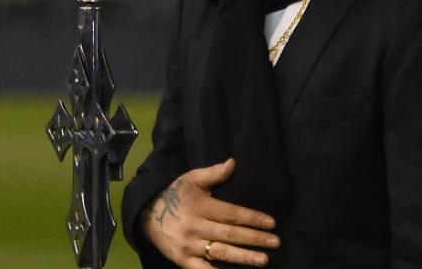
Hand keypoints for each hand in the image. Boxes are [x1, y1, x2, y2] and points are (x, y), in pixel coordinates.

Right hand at [140, 158, 279, 266]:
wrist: (147, 213)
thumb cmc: (175, 194)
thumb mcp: (191, 179)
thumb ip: (213, 173)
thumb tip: (233, 163)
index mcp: (199, 205)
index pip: (231, 214)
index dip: (252, 218)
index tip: (271, 223)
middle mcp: (194, 226)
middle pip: (229, 234)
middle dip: (254, 239)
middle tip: (275, 242)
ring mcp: (188, 245)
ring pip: (220, 252)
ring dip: (244, 257)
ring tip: (264, 259)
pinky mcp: (182, 260)